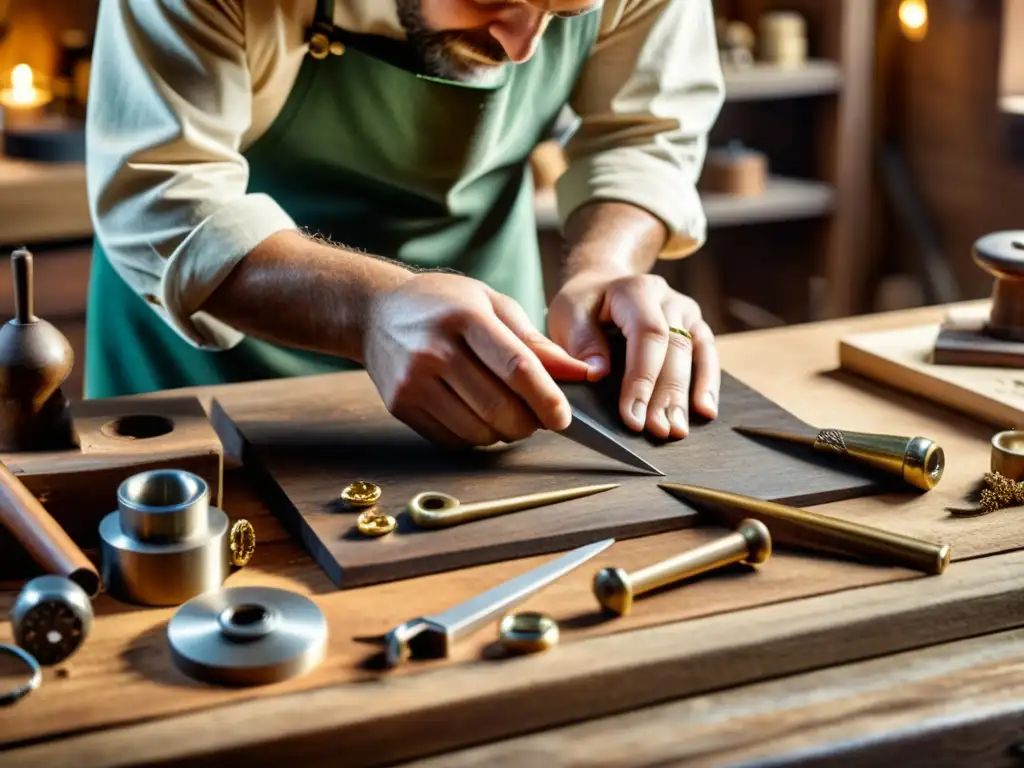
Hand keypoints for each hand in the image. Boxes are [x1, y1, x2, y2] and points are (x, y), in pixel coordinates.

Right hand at [364, 273, 589, 448]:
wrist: (375, 312)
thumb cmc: (444, 304)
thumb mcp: (491, 303)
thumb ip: (534, 340)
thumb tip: (579, 372)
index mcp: (466, 317)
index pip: (516, 367)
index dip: (547, 398)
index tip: (564, 417)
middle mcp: (435, 350)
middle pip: (498, 407)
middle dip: (529, 422)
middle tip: (538, 416)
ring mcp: (413, 381)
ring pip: (478, 431)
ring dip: (503, 433)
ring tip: (507, 413)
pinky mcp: (400, 405)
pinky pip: (453, 440)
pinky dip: (475, 437)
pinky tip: (476, 415)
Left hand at [548, 271, 719, 439]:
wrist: (603, 285)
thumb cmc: (583, 305)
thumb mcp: (568, 314)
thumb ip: (581, 342)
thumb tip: (598, 374)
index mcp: (636, 290)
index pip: (648, 334)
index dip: (642, 377)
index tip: (632, 415)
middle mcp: (667, 298)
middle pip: (675, 347)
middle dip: (666, 394)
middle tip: (658, 430)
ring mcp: (686, 311)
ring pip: (696, 352)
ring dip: (687, 394)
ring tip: (677, 429)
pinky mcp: (695, 326)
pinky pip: (707, 354)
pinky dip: (708, 383)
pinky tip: (705, 411)